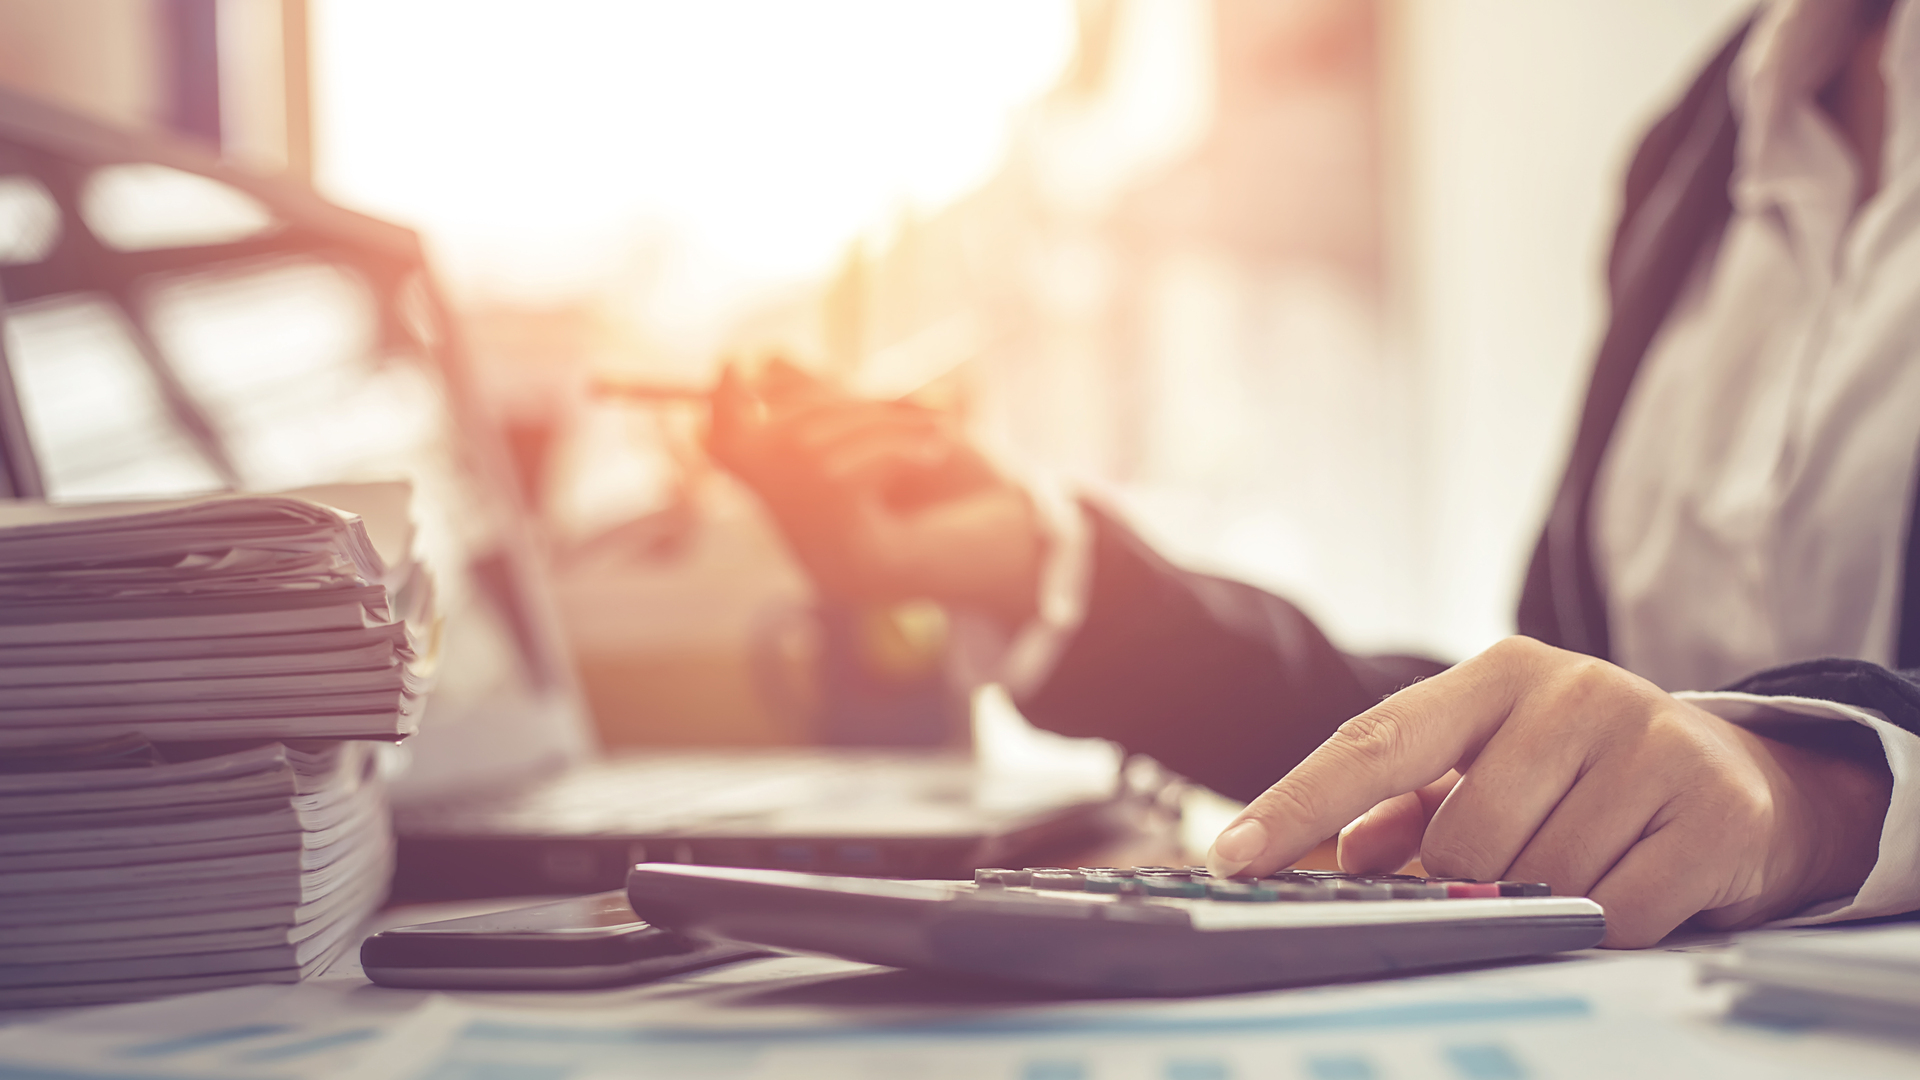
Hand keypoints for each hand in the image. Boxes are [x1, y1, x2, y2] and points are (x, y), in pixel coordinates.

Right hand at [706, 360, 1043, 626]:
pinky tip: (933, 446)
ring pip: (806, 454)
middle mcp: (803, 536)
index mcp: (810, 505)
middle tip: (904, 405)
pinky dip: (888, 446)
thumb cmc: (959, 484)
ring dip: (878, 423)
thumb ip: (830, 396)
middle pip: (770, 443)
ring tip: (936, 430)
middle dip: (832, 404)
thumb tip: (768, 361)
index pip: (727, 450)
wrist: (1025, 540)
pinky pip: (837, 479)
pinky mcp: (857, 562)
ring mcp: (825, 555)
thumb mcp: (888, 428)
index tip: (732, 361)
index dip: (724, 407)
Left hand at [1205, 636, 1892, 945]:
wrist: (1745, 782)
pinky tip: (1633, 884)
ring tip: (1587, 863)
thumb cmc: (1590, 775)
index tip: (1232, 858)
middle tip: (1513, 870)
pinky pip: (1616, 913)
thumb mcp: (1497, 764)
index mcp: (1498, 675)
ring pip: (1539, 880)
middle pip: (1459, 841)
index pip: (1373, 743)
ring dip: (1548, 900)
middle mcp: (1572, 691)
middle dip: (1469, 881)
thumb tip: (1345, 855)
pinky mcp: (1711, 809)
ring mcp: (1648, 742)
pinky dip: (1608, 925)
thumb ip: (1409, 805)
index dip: (1296, 805)